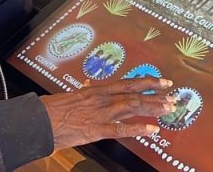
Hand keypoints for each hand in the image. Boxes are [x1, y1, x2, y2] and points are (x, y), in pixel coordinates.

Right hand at [39, 77, 173, 150]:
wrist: (38, 120)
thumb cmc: (51, 109)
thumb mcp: (71, 96)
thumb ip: (84, 92)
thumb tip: (89, 85)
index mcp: (96, 90)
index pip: (127, 83)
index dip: (147, 82)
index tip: (162, 82)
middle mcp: (102, 98)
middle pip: (134, 93)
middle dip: (156, 95)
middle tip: (173, 96)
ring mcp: (100, 112)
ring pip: (132, 106)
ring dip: (152, 107)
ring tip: (168, 109)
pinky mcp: (95, 129)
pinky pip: (121, 128)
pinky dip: (138, 128)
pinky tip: (152, 130)